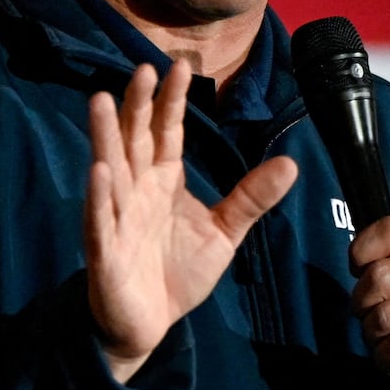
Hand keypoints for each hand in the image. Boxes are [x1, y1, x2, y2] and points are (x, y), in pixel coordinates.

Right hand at [85, 60, 296, 381]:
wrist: (148, 323)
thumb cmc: (178, 272)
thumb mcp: (224, 232)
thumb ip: (251, 197)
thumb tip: (291, 163)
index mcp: (163, 181)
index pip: (167, 133)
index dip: (172, 101)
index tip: (180, 67)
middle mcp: (136, 190)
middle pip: (136, 139)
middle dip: (137, 105)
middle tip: (142, 68)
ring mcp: (117, 216)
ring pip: (110, 167)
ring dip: (106, 135)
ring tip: (102, 100)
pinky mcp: (105, 249)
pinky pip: (99, 218)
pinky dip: (98, 194)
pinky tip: (99, 170)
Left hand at [349, 216, 389, 389]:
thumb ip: (384, 258)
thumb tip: (356, 255)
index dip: (361, 252)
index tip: (360, 271)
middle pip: (380, 274)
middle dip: (362, 301)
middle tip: (373, 315)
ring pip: (386, 314)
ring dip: (374, 333)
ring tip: (389, 338)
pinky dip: (385, 356)